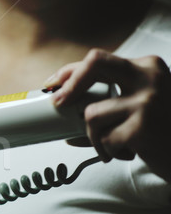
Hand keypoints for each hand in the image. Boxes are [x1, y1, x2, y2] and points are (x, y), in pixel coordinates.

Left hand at [45, 49, 170, 182]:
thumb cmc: (162, 128)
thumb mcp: (142, 102)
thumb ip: (111, 97)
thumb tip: (63, 104)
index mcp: (146, 67)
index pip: (99, 60)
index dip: (70, 72)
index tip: (53, 84)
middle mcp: (148, 78)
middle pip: (93, 65)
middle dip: (69, 85)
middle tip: (57, 103)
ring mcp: (147, 102)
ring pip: (91, 114)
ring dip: (94, 135)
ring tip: (111, 144)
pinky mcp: (143, 128)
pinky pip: (104, 139)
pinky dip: (108, 150)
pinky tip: (126, 153)